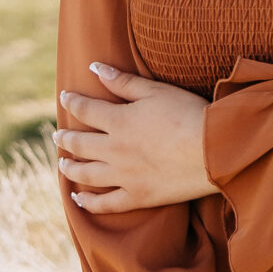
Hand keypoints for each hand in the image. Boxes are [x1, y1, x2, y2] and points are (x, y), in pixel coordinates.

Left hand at [55, 63, 211, 211]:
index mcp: (119, 121)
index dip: (72, 102)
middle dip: (65, 138)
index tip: (65, 98)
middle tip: (57, 135)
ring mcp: (124, 176)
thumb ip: (123, 82)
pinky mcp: (138, 197)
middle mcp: (115, 150)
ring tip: (63, 163)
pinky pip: (106, 204)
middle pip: (80, 144)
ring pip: (86, 174)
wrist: (214, 151)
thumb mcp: (156, 91)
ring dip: (70, 168)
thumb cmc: (189, 114)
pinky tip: (78, 199)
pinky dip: (88, 202)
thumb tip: (94, 67)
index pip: (86, 110)